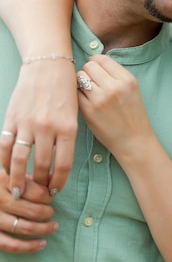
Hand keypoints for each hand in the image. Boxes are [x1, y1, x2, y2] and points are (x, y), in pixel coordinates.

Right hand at [0, 60, 77, 197]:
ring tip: (18, 190)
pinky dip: (3, 161)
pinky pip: (4, 145)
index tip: (55, 191)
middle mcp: (48, 127)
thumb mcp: (74, 115)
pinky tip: (5, 170)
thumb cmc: (66, 92)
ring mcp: (28, 123)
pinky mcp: (12, 118)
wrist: (48, 67)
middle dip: (39, 184)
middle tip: (37, 194)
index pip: (63, 164)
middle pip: (42, 165)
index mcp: (68, 128)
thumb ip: (66, 138)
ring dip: (18, 178)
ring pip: (20, 159)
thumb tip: (58, 166)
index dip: (58, 182)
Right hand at [0, 169, 57, 252]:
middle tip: (51, 213)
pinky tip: (42, 244)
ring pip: (26, 228)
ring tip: (53, 227)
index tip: (50, 198)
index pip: (38, 193)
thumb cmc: (0, 188)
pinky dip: (29, 246)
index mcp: (5, 183)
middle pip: (34, 211)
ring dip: (44, 229)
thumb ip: (32, 178)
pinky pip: (12, 245)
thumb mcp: (13, 178)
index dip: (48, 197)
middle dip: (48, 213)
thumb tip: (54, 176)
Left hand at [77, 55, 155, 161]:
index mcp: (127, 79)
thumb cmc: (132, 116)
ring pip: (80, 77)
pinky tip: (86, 103)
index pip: (102, 58)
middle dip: (88, 72)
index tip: (96, 70)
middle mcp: (114, 86)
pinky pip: (75, 93)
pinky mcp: (89, 110)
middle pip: (89, 66)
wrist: (135, 142)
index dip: (96, 63)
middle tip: (92, 83)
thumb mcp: (132, 91)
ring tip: (89, 93)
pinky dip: (78, 96)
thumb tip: (93, 62)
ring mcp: (101, 98)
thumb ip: (116, 76)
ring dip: (81, 83)